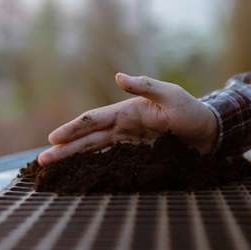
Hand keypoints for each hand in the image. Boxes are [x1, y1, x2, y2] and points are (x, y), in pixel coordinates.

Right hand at [38, 73, 217, 164]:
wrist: (208, 132)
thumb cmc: (191, 112)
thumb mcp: (171, 95)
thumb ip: (145, 86)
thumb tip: (117, 76)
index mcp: (127, 111)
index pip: (93, 120)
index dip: (72, 129)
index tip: (52, 139)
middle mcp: (123, 126)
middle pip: (88, 138)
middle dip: (65, 148)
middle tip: (43, 160)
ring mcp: (128, 141)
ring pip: (95, 149)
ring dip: (74, 156)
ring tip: (54, 165)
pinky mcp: (137, 154)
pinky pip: (111, 159)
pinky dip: (94, 164)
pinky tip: (82, 171)